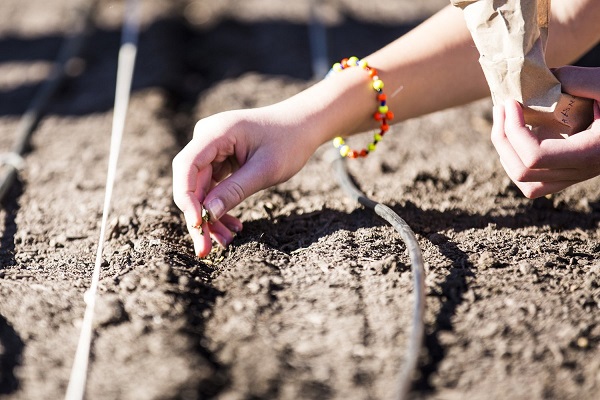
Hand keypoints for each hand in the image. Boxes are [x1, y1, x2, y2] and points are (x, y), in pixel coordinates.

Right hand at [172, 107, 316, 256]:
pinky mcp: (219, 160)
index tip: (197, 224)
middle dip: (198, 217)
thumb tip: (207, 215)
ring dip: (211, 217)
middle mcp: (208, 139)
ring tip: (226, 241)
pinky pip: (213, 188)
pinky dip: (221, 208)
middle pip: (191, 183)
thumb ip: (235, 191)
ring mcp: (212, 150)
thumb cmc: (288, 142)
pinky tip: (233, 226)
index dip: (186, 197)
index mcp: (216, 133)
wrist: (303, 126)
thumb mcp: (265, 170)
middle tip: (204, 250)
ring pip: (201, 190)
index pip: (186, 166)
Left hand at [491, 66, 599, 198]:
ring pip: (525, 183)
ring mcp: (574, 176)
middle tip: (501, 107)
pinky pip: (534, 182)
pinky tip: (517, 134)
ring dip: (506, 152)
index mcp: (589, 153)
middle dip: (502, 138)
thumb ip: (580, 80)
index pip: (534, 157)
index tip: (510, 103)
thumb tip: (543, 78)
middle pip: (522, 172)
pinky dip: (517, 161)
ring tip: (504, 120)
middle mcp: (580, 171)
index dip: (513, 132)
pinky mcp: (570, 174)